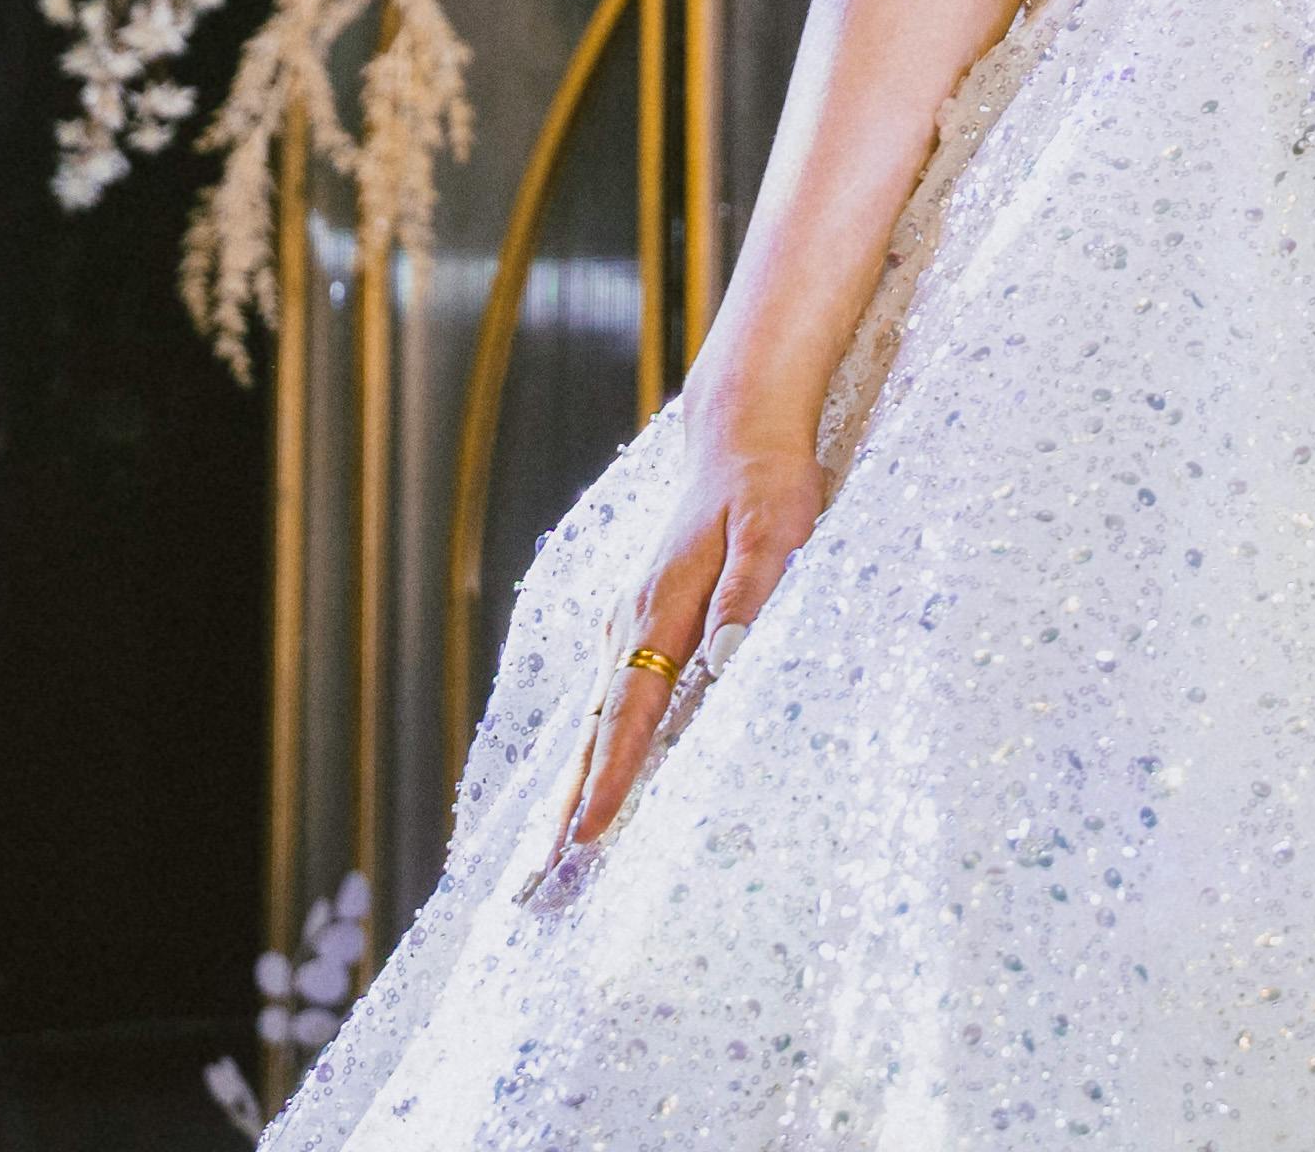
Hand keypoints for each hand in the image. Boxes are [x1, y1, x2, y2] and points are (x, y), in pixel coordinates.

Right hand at [560, 403, 830, 849]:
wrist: (739, 432)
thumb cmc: (766, 484)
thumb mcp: (775, 532)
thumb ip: (749, 595)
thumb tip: (721, 660)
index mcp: (660, 607)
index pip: (633, 709)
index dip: (613, 776)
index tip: (589, 836)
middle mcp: (630, 622)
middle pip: (597, 730)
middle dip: (566, 806)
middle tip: (539, 881)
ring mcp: (628, 624)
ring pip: (596, 721)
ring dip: (571, 787)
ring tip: (544, 857)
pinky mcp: (637, 625)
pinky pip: (609, 703)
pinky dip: (591, 752)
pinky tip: (582, 788)